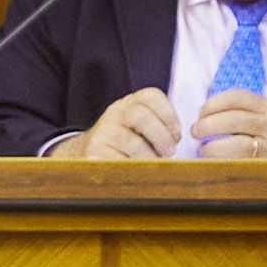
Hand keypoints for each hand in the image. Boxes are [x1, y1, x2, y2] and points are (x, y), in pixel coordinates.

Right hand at [49, 88, 179, 159]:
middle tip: (169, 151)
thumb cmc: (123, 142)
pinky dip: (134, 169)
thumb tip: (182, 138)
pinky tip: (137, 171)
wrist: (83, 152)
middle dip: (161, 137)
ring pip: (132, 143)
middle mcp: (115, 113)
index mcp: (129, 102)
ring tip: (154, 164)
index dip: (169, 115)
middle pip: (141, 116)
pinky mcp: (94, 151)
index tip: (176, 134)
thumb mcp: (138, 126)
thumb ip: (158, 124)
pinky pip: (120, 161)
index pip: (151, 96)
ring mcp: (103, 131)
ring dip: (150, 157)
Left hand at [192, 90, 266, 183]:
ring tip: (204, 150)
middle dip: (208, 125)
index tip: (202, 111)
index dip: (214, 102)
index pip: (238, 97)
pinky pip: (242, 167)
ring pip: (236, 146)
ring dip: (212, 148)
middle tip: (196, 131)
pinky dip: (224, 166)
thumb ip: (244, 111)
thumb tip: (205, 115)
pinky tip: (216, 164)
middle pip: (233, 120)